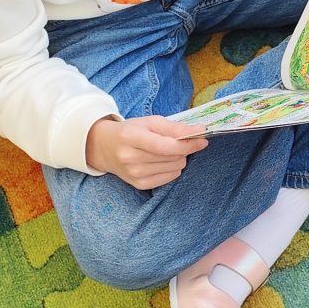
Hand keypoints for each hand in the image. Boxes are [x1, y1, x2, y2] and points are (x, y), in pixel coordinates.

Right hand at [86, 115, 206, 189]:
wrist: (106, 148)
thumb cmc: (131, 131)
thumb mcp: (150, 122)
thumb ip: (174, 127)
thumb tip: (199, 130)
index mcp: (131, 137)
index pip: (165, 145)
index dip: (187, 143)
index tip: (203, 138)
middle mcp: (130, 158)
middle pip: (173, 157)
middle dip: (183, 148)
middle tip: (177, 141)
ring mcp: (134, 174)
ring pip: (175, 168)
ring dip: (178, 158)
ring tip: (165, 151)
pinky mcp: (140, 185)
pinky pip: (170, 177)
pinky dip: (173, 168)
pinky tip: (161, 161)